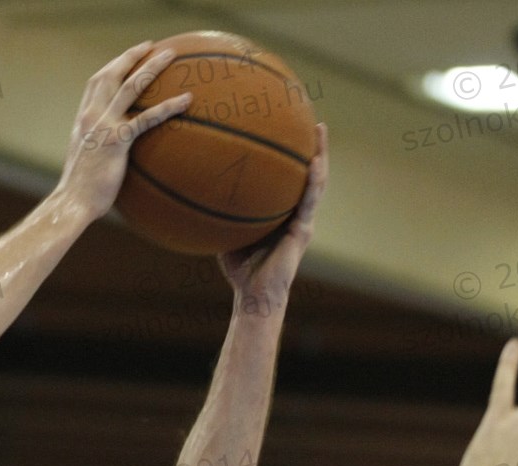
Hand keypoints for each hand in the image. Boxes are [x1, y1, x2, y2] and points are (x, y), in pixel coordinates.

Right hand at [55, 41, 191, 221]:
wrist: (72, 203)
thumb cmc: (80, 190)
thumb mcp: (86, 161)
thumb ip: (97, 147)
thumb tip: (113, 151)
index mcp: (83, 119)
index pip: (95, 83)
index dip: (113, 66)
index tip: (128, 57)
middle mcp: (91, 116)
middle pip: (111, 75)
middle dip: (131, 56)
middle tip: (150, 46)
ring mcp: (103, 126)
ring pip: (130, 86)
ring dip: (151, 67)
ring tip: (171, 55)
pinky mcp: (116, 141)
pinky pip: (146, 118)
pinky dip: (167, 106)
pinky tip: (186, 100)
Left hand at [218, 123, 327, 313]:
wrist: (254, 295)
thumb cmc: (239, 269)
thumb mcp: (227, 232)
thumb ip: (221, 212)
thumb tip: (196, 189)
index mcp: (283, 213)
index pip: (291, 179)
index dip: (293, 155)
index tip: (290, 129)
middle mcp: (297, 214)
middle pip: (309, 173)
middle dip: (313, 146)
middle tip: (312, 119)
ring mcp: (303, 222)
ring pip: (317, 182)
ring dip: (321, 154)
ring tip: (320, 129)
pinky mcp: (303, 231)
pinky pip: (308, 202)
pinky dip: (313, 181)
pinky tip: (314, 162)